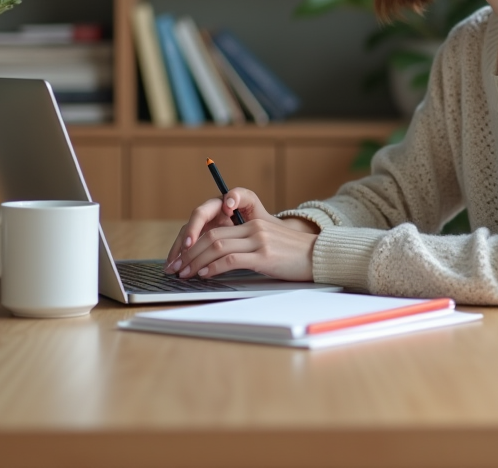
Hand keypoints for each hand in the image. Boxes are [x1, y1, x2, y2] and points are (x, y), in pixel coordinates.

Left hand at [163, 187, 318, 281]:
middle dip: (189, 253)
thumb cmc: (295, 256)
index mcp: (254, 223)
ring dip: (196, 261)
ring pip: (217, 246)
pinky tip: (205, 274)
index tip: (182, 258)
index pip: (216, 230)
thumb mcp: (270, 244)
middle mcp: (254, 228)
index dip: (194, 244)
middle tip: (177, 267)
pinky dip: (213, 267)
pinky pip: (231, 259)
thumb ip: (248, 246)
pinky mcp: (264, 256)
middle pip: (212, 236)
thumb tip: (221, 261)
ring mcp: (259, 241)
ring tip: (186, 273)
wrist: (320, 257)